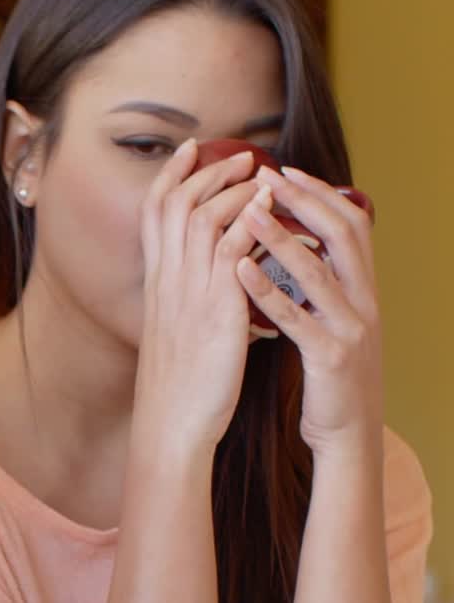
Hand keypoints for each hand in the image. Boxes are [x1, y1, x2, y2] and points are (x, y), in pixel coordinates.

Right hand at [135, 138, 266, 454]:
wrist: (172, 425)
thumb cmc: (179, 390)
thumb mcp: (177, 335)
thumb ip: (192, 301)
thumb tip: (221, 282)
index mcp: (157, 287)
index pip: (154, 215)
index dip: (171, 176)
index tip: (192, 150)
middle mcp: (167, 283)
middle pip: (175, 204)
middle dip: (206, 170)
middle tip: (241, 155)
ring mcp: (188, 294)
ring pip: (202, 217)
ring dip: (233, 189)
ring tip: (261, 176)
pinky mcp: (216, 310)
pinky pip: (232, 249)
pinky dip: (250, 222)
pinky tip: (270, 209)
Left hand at [239, 164, 383, 458]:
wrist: (349, 432)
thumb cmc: (331, 376)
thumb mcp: (332, 323)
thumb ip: (321, 288)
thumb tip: (299, 249)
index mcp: (363, 289)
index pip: (349, 224)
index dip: (320, 193)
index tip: (285, 169)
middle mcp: (364, 301)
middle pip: (342, 233)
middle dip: (304, 199)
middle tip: (266, 173)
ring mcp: (351, 328)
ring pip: (319, 271)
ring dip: (282, 236)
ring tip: (247, 210)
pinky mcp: (331, 358)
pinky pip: (296, 319)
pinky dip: (267, 291)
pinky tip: (239, 269)